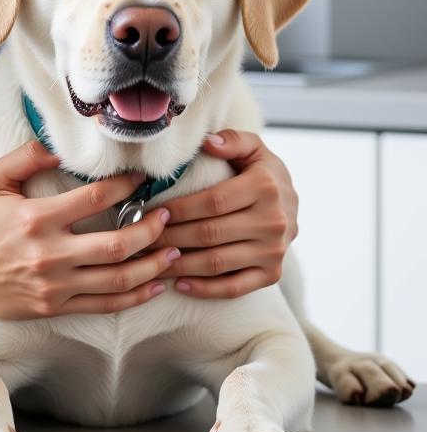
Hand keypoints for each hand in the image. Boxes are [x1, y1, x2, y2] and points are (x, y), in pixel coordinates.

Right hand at [0, 139, 179, 323]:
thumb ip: (25, 157)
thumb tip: (59, 144)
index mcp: (35, 218)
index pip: (94, 199)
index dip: (124, 186)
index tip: (141, 177)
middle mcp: (49, 253)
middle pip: (116, 244)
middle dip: (150, 229)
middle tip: (168, 216)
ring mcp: (55, 284)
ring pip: (117, 279)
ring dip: (152, 265)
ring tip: (174, 250)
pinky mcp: (56, 306)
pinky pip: (105, 305)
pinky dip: (135, 297)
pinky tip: (154, 285)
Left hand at [151, 129, 298, 298]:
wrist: (292, 202)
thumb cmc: (262, 171)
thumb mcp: (253, 148)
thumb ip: (232, 141)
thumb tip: (208, 143)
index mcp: (265, 187)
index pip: (212, 202)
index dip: (178, 208)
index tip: (149, 212)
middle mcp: (273, 222)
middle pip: (210, 234)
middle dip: (170, 237)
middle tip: (140, 238)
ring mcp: (273, 252)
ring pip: (217, 263)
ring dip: (180, 265)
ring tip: (150, 261)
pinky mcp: (272, 274)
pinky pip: (235, 287)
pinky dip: (206, 290)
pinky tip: (179, 285)